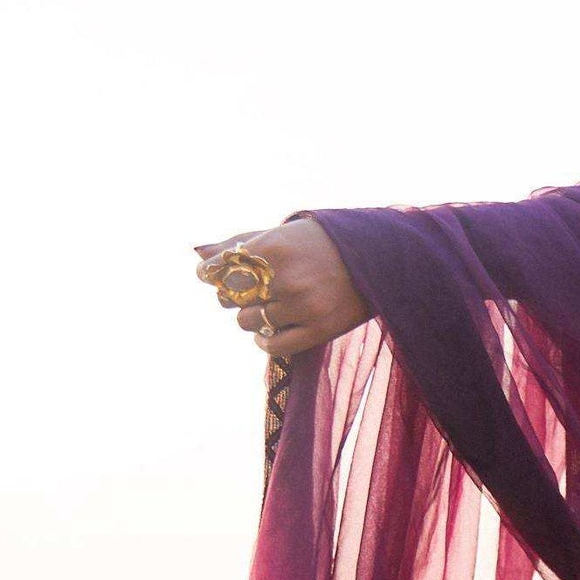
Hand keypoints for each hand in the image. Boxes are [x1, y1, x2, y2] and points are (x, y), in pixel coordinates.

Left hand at [195, 219, 369, 359]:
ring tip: (272, 305)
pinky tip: (272, 330)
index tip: (214, 274)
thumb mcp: (283, 233)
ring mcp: (303, 306)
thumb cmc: (323, 243)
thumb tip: (199, 256)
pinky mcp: (318, 330)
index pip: (220, 270)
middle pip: (231, 297)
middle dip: (235, 294)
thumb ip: (240, 243)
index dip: (211, 274)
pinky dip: (265, 341)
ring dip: (252, 316)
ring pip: (248, 322)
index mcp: (275, 247)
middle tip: (252, 288)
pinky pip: (272, 345)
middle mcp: (287, 278)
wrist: (380, 260)